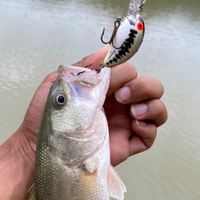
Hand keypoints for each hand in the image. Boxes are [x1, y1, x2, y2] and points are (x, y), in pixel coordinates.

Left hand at [17, 47, 166, 168]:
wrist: (43, 150)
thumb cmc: (49, 119)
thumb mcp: (61, 84)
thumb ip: (85, 66)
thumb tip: (108, 49)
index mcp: (106, 89)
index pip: (131, 73)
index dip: (126, 72)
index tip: (111, 79)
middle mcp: (119, 105)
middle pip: (151, 88)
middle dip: (144, 87)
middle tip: (122, 96)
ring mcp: (125, 125)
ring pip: (156, 109)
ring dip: (151, 105)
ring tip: (133, 112)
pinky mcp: (127, 145)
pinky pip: (150, 134)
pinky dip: (150, 127)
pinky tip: (135, 125)